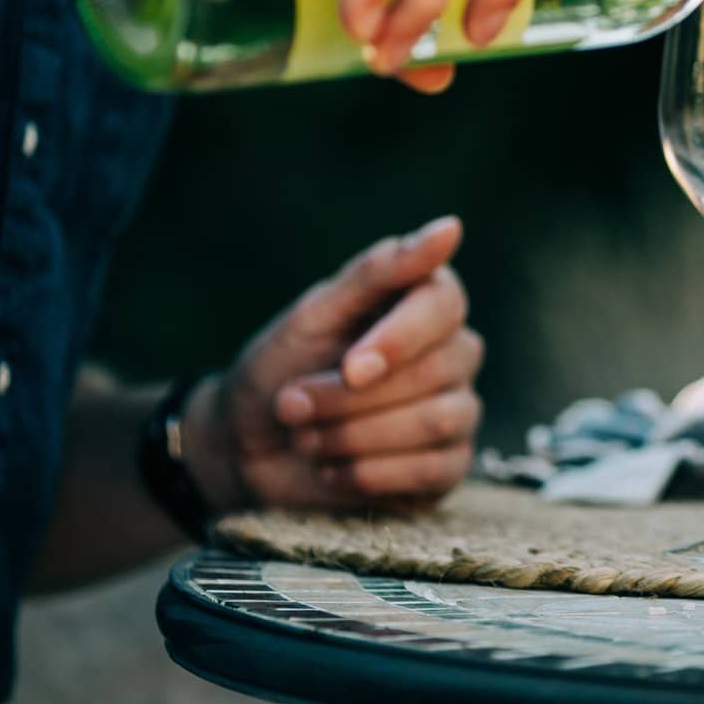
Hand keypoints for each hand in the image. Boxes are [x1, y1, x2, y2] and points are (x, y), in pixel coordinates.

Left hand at [180, 215, 485, 510]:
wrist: (247, 448)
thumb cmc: (278, 369)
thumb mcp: (314, 315)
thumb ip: (378, 271)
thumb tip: (451, 228)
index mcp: (422, 303)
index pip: (444, 305)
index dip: (400, 339)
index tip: (349, 367)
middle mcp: (451, 352)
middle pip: (439, 369)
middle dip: (354, 398)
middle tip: (292, 405)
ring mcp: (456, 410)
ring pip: (440, 421)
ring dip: (356, 436)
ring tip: (306, 438)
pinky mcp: (447, 465)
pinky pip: (436, 471)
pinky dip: (372, 475)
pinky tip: (333, 471)